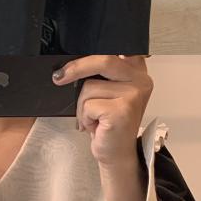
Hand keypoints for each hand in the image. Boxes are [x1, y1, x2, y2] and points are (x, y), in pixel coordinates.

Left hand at [54, 54, 153, 170]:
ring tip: (93, 116)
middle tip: (59, 77)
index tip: (82, 55)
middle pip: (103, 60)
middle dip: (76, 68)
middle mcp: (141, 80)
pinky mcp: (122, 111)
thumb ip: (102, 72)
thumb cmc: (109, 122)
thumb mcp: (109, 90)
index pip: (120, 47)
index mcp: (138, 70)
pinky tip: (95, 125)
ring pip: (90, 86)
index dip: (99, 48)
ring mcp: (133, 95)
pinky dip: (84, 116)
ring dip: (82, 104)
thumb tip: (74, 60)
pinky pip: (88, 104)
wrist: (116, 153)